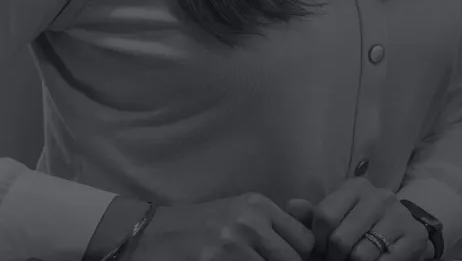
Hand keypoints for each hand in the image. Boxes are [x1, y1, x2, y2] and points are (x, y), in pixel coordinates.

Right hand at [132, 193, 315, 260]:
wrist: (151, 235)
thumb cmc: (200, 227)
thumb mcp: (239, 212)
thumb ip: (272, 224)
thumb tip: (310, 245)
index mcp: (258, 206)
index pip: (305, 240)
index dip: (301, 257)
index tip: (290, 260)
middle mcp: (248, 222)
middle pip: (293, 260)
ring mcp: (231, 245)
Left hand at [287, 178, 432, 260]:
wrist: (404, 234)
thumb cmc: (361, 227)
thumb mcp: (336, 218)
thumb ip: (311, 216)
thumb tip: (291, 206)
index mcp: (355, 187)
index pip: (324, 216)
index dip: (318, 241)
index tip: (322, 249)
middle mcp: (379, 196)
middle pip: (341, 239)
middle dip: (335, 258)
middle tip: (339, 259)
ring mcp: (399, 216)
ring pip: (361, 255)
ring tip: (355, 260)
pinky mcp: (414, 237)